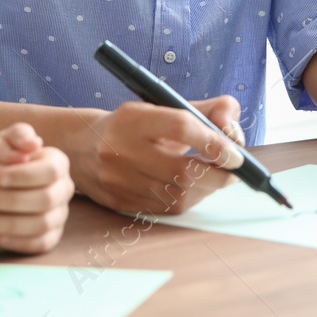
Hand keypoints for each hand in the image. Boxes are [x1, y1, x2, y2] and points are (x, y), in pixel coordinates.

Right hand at [0, 124, 74, 253]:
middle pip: (17, 198)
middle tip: (42, 180)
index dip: (27, 167)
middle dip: (34, 188)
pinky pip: (12, 239)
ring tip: (36, 195)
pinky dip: (24, 227)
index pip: (10, 172)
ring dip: (33, 208)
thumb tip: (34, 145)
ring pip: (19, 222)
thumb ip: (0, 145)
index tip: (34, 161)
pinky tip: (27, 214)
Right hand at [64, 95, 244, 216]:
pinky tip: (193, 188)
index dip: (213, 141)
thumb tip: (232, 127)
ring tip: (214, 177)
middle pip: (182, 170)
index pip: (180, 127)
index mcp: (133, 119)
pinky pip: (165, 209)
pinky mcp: (120, 203)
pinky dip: (188, 199)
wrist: (82, 148)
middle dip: (217, 173)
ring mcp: (118, 181)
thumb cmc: (132, 126)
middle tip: (234, 170)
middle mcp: (121, 149)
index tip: (234, 152)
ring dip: (206, 188)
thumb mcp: (164, 107)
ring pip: (176, 195)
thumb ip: (205, 111)